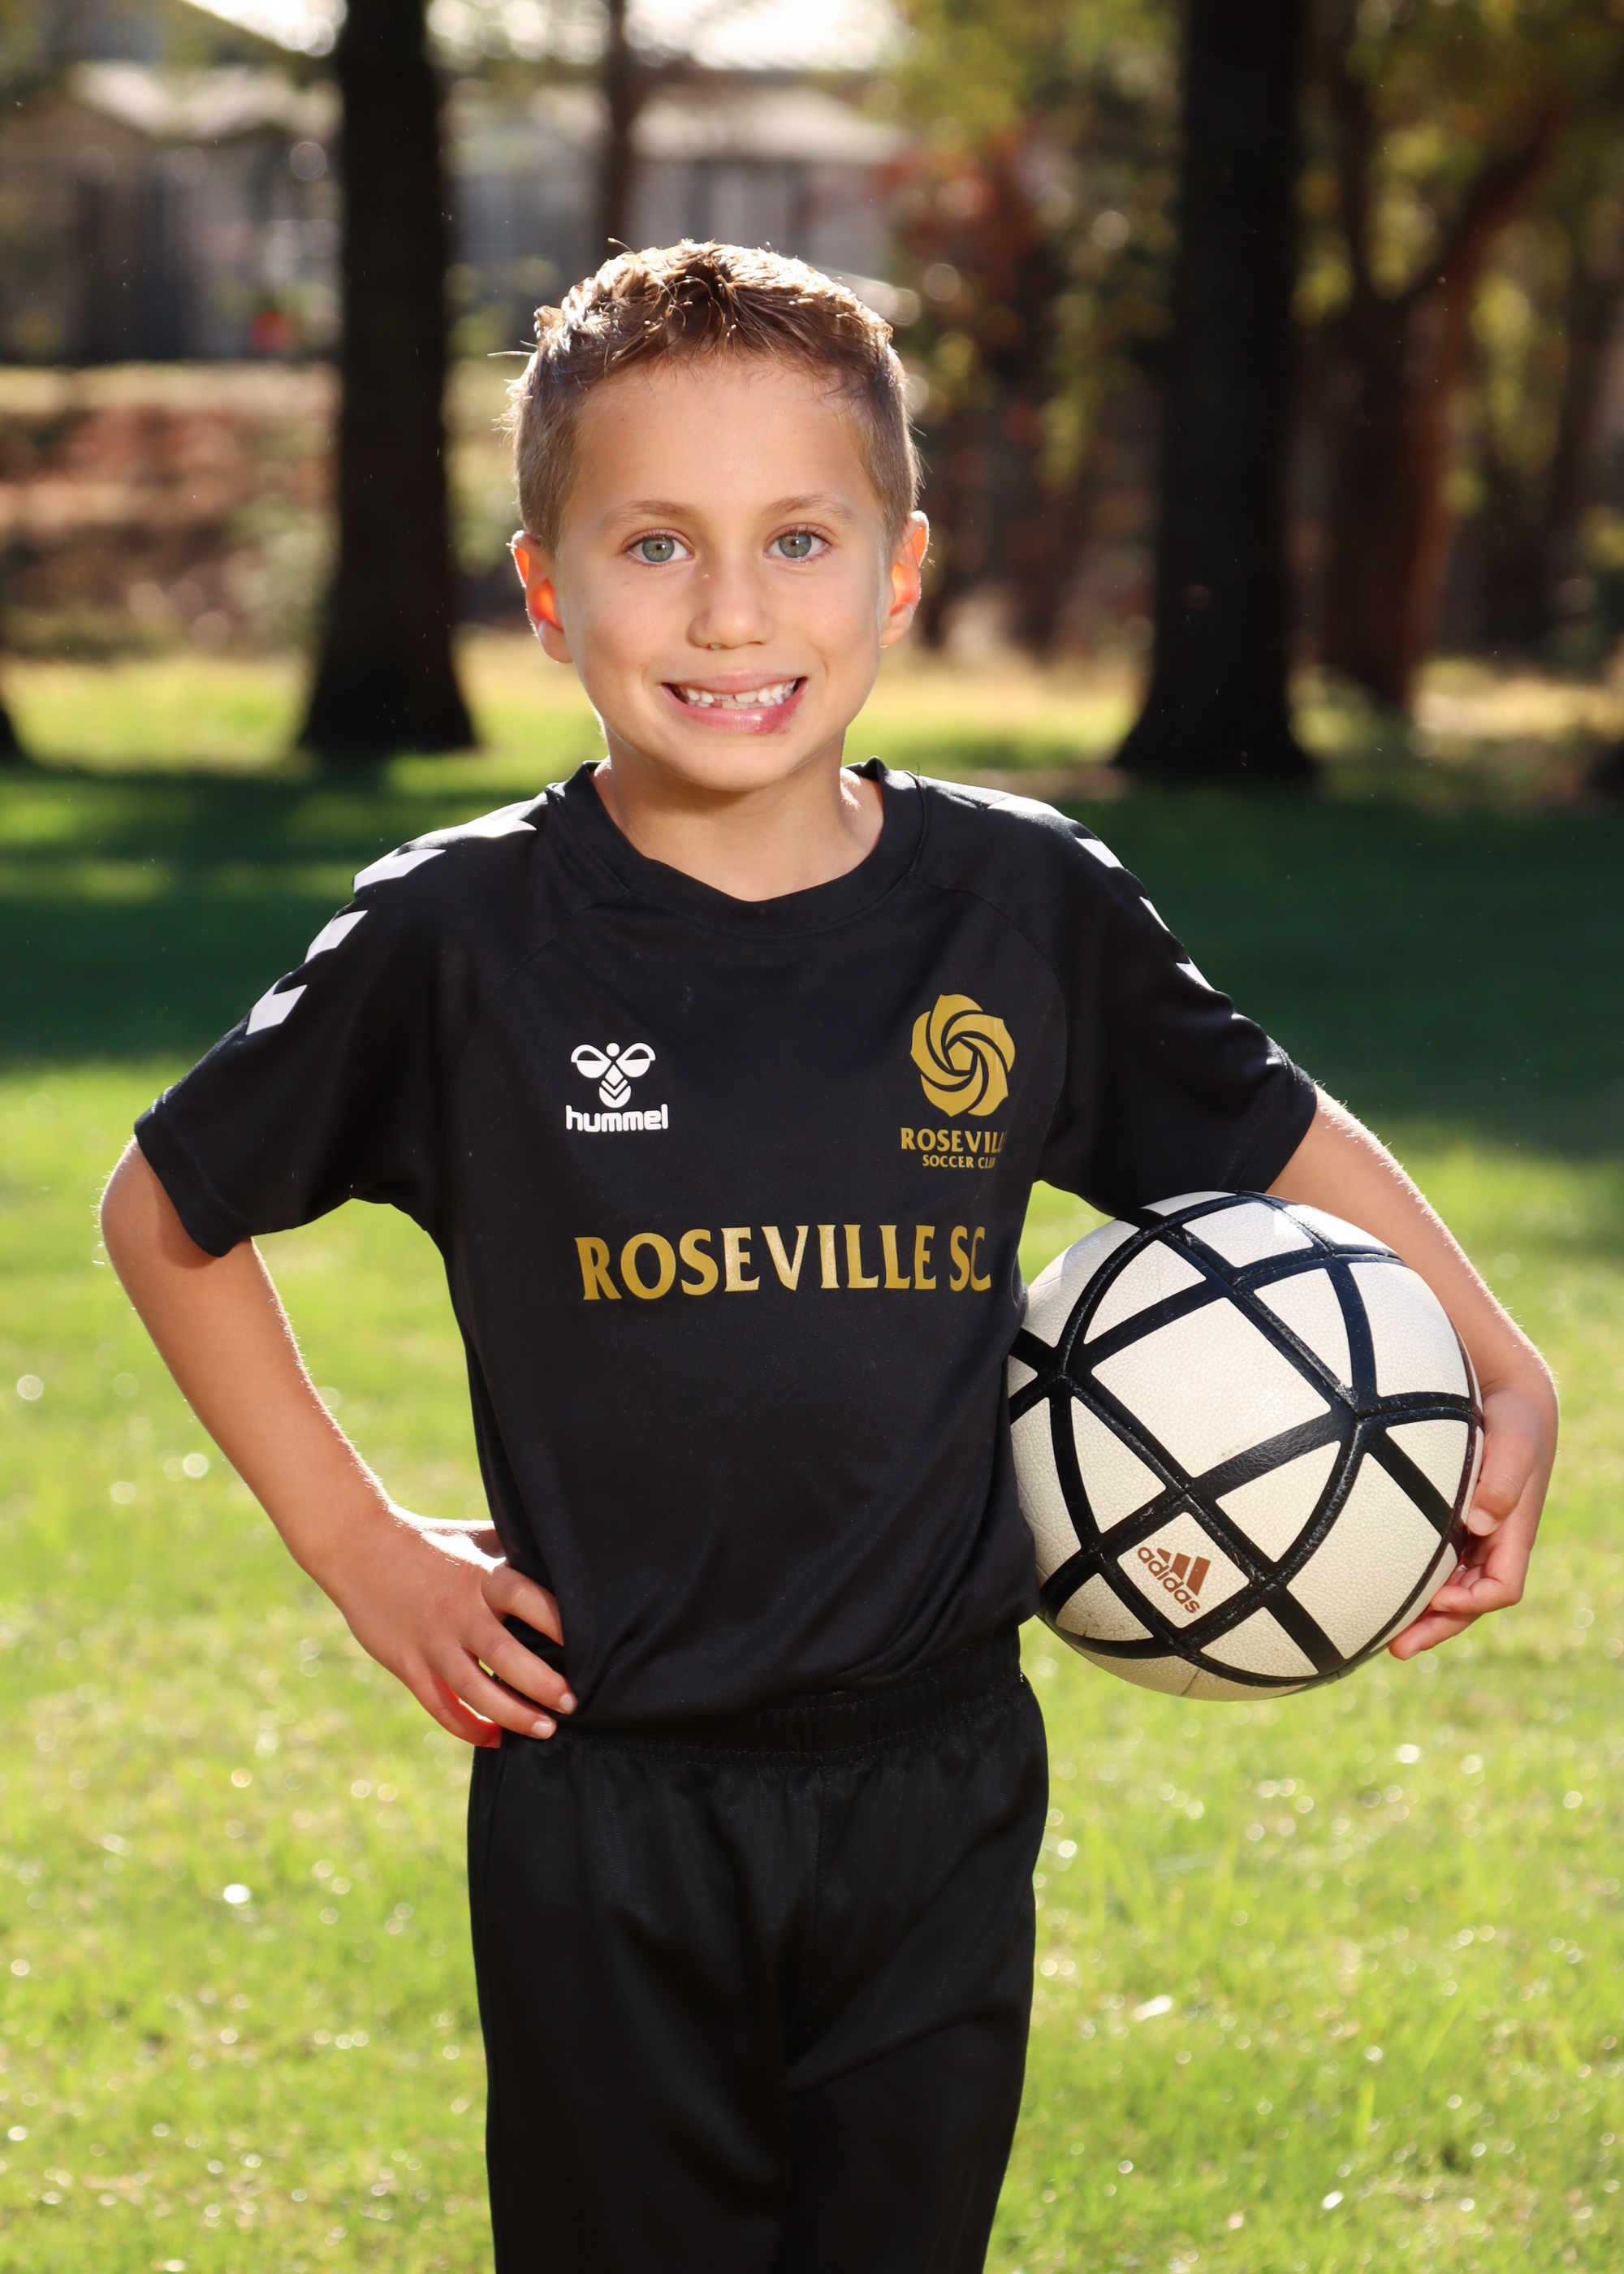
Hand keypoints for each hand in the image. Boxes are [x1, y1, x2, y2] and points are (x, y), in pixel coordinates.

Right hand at [318, 1505, 572, 1746]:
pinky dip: (468, 1727)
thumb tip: (559, 1558)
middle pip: (506, 1657)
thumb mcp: (475, 1538)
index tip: (591, 1645)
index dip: (558, 1623)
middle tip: (574, 1703)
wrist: (359, 1548)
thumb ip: (513, 1552)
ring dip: (512, 1715)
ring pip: (475, 1690)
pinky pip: (441, 1706)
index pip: (527, 1600)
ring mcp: (431, 1642)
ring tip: (545, 1729)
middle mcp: (458, 1612)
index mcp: (480, 1577)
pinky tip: (494, 1738)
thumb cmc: (429, 1540)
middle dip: (543, 1685)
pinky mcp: (408, 1664)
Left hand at [1388, 1373, 1556, 1658]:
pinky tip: (1375, 1589)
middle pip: (1469, 1602)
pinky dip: (1409, 1582)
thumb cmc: (1512, 1419)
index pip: (1501, 1587)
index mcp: (1513, 1533)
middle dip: (1438, 1627)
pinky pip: (1430, 1564)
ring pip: (1448, 1588)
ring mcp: (1469, 1536)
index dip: (1473, 1601)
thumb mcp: (1514, 1440)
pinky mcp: (1446, 1524)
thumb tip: (1479, 1522)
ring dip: (1421, 1615)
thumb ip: (1503, 1479)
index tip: (1440, 1600)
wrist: (1505, 1399)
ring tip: (1381, 1637)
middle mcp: (1491, 1542)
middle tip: (1399, 1648)